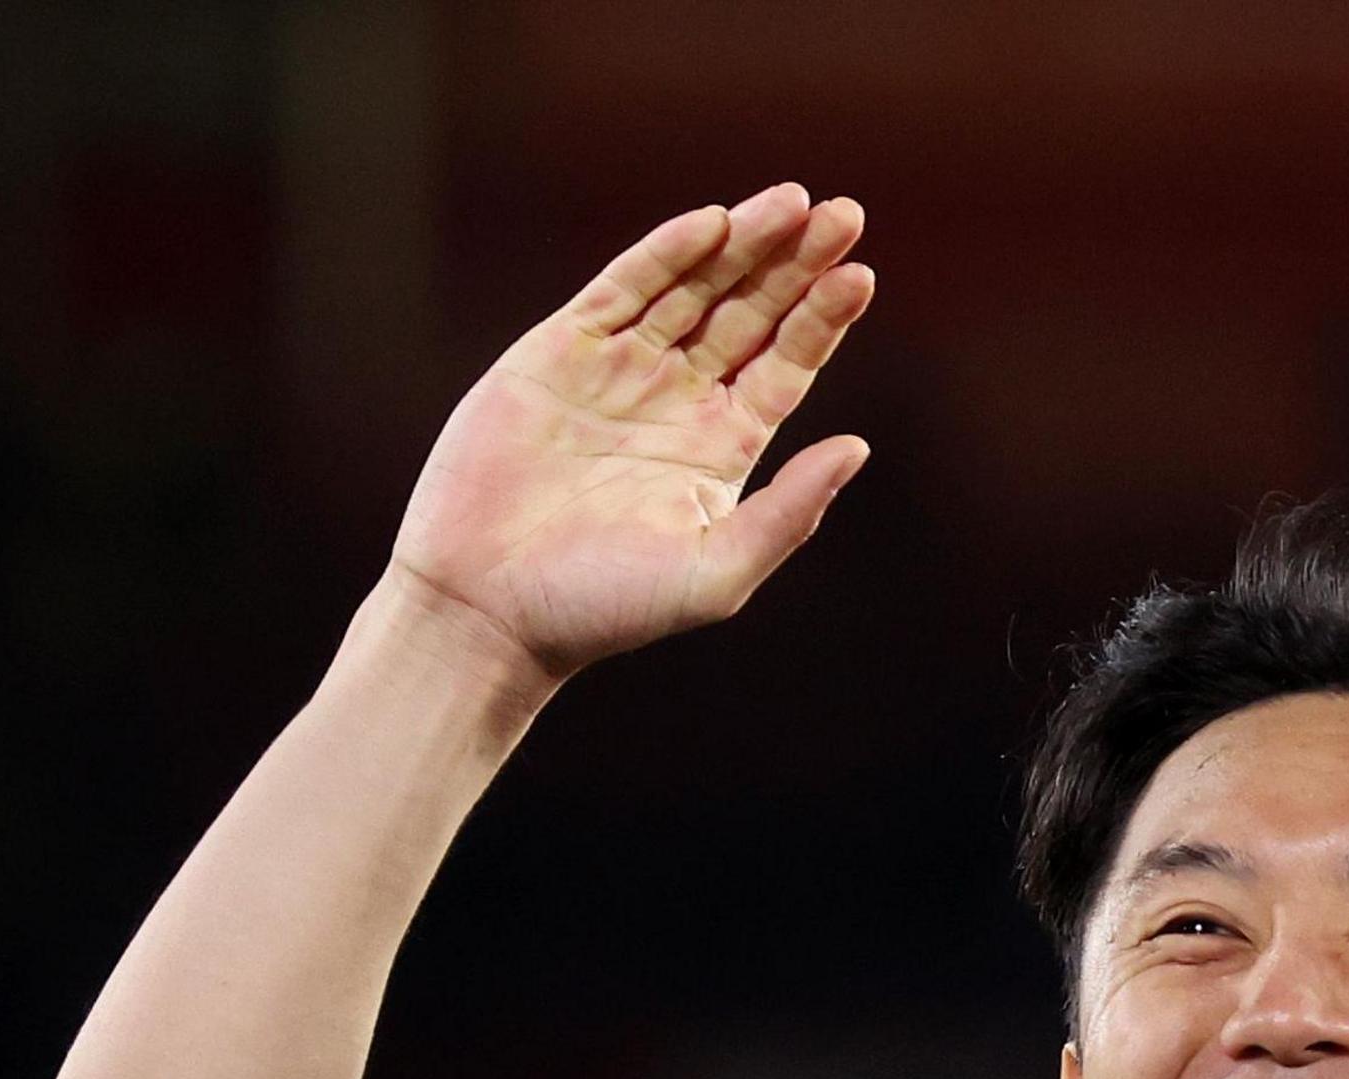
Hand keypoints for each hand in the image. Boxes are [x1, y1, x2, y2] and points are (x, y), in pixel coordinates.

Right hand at [388, 183, 877, 679]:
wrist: (488, 607)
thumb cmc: (603, 607)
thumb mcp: (716, 571)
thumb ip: (790, 511)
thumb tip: (859, 446)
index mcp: (721, 448)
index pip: (786, 366)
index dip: (823, 320)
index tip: (860, 276)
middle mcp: (676, 401)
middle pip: (751, 313)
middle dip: (795, 263)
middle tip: (845, 213)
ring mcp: (618, 372)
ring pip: (694, 289)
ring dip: (743, 244)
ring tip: (794, 202)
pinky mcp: (558, 354)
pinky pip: (622, 290)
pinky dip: (667, 254)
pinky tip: (714, 223)